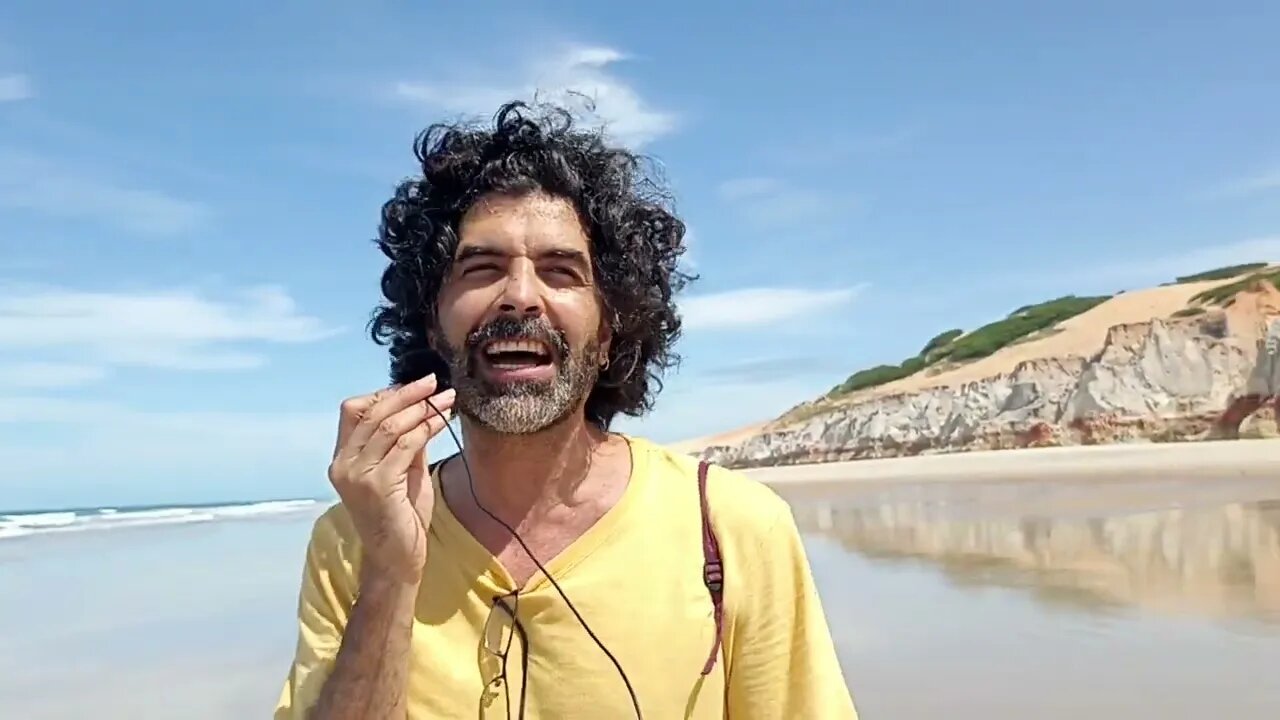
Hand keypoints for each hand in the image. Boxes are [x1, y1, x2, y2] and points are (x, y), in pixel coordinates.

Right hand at [328, 374, 456, 584]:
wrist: (397, 560)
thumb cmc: (401, 517)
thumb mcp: (403, 471)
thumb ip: (406, 442)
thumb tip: (424, 408)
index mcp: (342, 459)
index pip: (354, 411)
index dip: (385, 394)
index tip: (415, 387)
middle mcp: (343, 465)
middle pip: (373, 412)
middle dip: (407, 393)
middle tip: (434, 382)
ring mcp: (357, 475)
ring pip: (389, 425)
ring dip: (421, 407)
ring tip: (446, 398)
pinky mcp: (378, 485)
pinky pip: (405, 444)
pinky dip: (427, 427)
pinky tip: (443, 420)